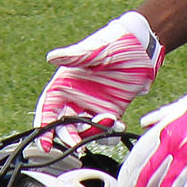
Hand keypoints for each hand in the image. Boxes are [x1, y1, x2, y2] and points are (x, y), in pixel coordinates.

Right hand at [34, 11, 164, 151]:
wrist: (142, 46)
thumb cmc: (113, 42)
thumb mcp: (93, 50)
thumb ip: (73, 57)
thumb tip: (51, 57)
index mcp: (65, 83)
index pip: (48, 108)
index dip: (44, 126)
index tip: (44, 143)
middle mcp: (76, 97)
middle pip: (64, 125)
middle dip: (67, 137)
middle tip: (77, 144)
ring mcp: (93, 105)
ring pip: (84, 130)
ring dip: (91, 135)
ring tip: (107, 123)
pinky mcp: (110, 110)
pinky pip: (105, 129)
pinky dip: (109, 133)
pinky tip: (118, 125)